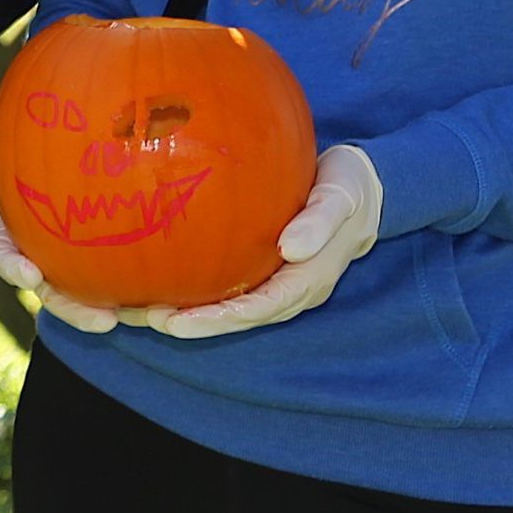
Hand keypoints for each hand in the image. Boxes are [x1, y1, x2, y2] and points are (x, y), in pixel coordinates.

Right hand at [0, 118, 139, 334]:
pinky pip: (129, 290)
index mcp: (19, 231)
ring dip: (112, 313)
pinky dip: (147, 300)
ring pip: (93, 300)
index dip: (13, 267)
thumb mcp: (21, 143)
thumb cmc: (48, 150)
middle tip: (102, 320)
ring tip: (139, 319)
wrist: (100, 152)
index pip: (6, 254)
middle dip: (73, 310)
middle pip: (53, 291)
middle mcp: (47, 256)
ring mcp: (81, 267)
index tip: (30, 275)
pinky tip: (170, 305)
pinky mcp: (117, 270)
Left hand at [155, 144, 383, 339]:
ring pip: (234, 306)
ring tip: (146, 311)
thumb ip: (319, 221)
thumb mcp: (341, 197)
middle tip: (151, 320)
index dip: (220, 320)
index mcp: (310, 279)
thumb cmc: (351, 188)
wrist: (366, 188)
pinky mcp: (269, 266)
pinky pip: (232, 286)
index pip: (260, 308)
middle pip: (241, 316)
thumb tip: (292, 248)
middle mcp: (292, 289)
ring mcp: (281, 280)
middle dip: (197, 324)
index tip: (179, 323)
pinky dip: (201, 290)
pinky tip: (165, 282)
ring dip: (193, 313)